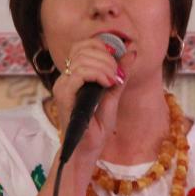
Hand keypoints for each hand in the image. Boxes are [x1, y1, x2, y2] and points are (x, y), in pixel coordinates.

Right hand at [50, 38, 132, 164]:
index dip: (103, 45)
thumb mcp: (114, 95)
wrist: (87, 150)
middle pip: (83, 48)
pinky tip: (107, 83)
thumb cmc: (97, 127)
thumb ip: (121, 74)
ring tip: (114, 80)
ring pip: (83, 59)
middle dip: (107, 56)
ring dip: (105, 66)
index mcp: (75, 75)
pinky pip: (79, 73)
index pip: (84, 45)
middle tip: (118, 74)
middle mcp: (66, 78)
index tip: (120, 57)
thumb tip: (132, 52)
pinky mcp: (63, 95)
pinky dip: (97, 74)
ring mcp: (63, 86)